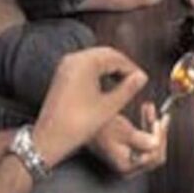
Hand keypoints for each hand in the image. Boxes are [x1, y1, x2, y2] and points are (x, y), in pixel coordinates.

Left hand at [33, 47, 147, 167]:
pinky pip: (86, 66)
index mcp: (85, 63)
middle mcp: (73, 59)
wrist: (50, 138)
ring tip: (125, 84)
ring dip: (112, 68)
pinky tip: (109, 85)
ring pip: (96, 59)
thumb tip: (141, 77)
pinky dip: (100, 72)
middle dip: (123, 66)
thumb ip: (129, 88)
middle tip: (136, 80)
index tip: (143, 80)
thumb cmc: (79, 123)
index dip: (132, 68)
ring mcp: (66, 66)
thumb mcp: (110, 106)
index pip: (116, 57)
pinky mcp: (62, 75)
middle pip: (106, 54)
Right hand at [89, 103, 169, 176]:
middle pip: (156, 153)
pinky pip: (146, 140)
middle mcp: (129, 166)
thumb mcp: (120, 130)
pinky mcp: (129, 149)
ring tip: (150, 109)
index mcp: (127, 165)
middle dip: (159, 133)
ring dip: (153, 126)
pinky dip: (147, 125)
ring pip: (152, 145)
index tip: (158, 122)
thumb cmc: (95, 128)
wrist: (81, 123)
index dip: (159, 138)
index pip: (154, 156)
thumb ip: (140, 139)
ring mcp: (130, 158)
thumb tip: (156, 143)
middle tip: (161, 117)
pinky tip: (147, 111)